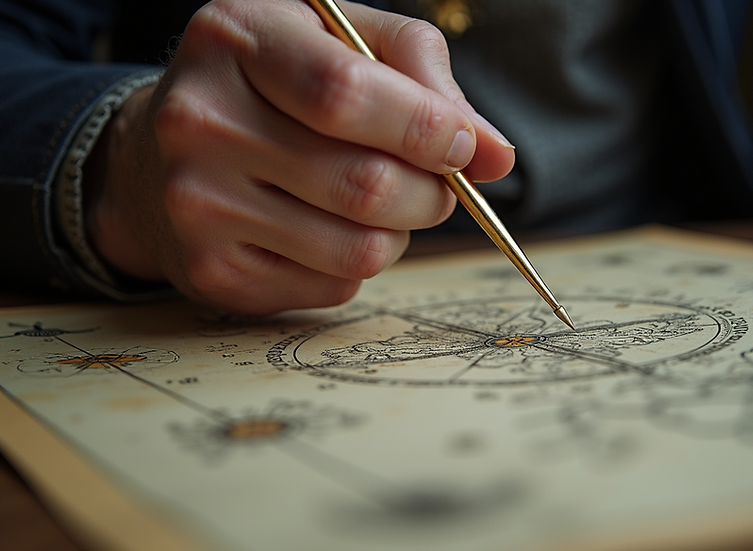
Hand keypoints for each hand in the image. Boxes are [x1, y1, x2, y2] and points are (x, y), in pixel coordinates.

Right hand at [85, 0, 514, 313]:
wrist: (154, 158)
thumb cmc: (271, 88)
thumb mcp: (337, 42)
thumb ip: (421, 76)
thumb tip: (496, 155)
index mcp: (235, 39)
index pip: (347, 95)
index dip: (424, 128)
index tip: (464, 145)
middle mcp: (201, 122)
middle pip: (365, 185)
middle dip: (430, 193)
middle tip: (436, 185)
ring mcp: (199, 205)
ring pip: (360, 248)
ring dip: (400, 233)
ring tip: (382, 205)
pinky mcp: (212, 272)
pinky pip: (335, 284)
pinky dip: (358, 263)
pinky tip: (327, 229)